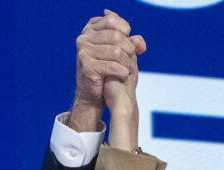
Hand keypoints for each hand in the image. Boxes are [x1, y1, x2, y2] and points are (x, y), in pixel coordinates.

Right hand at [68, 10, 145, 132]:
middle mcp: (84, 38)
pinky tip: (123, 75)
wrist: (93, 94)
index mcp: (90, 30)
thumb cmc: (107, 71)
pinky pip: (112, 65)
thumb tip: (140, 43)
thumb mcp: (120, 53)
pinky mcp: (87, 67)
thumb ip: (131, 43)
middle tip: (131, 60)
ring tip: (127, 69)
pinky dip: (122, 71)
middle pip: (116, 36)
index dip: (125, 30)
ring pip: (116, 51)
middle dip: (129, 49)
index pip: (112, 20)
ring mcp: (83, 52)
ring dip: (126, 62)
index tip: (129, 43)